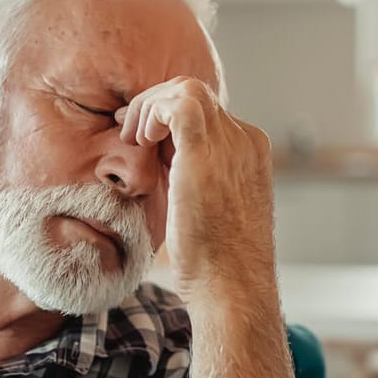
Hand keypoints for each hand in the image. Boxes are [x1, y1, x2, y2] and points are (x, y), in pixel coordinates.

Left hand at [115, 77, 275, 298]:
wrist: (232, 287)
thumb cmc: (216, 263)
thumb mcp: (210, 211)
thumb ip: (195, 180)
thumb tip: (164, 167)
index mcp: (249, 153)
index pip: (206, 112)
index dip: (167, 117)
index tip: (141, 136)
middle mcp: (244, 142)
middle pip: (196, 94)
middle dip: (155, 105)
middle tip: (129, 131)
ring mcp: (230, 145)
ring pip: (186, 89)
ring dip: (150, 106)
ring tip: (134, 137)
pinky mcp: (206, 154)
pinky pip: (178, 104)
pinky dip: (152, 112)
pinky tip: (141, 139)